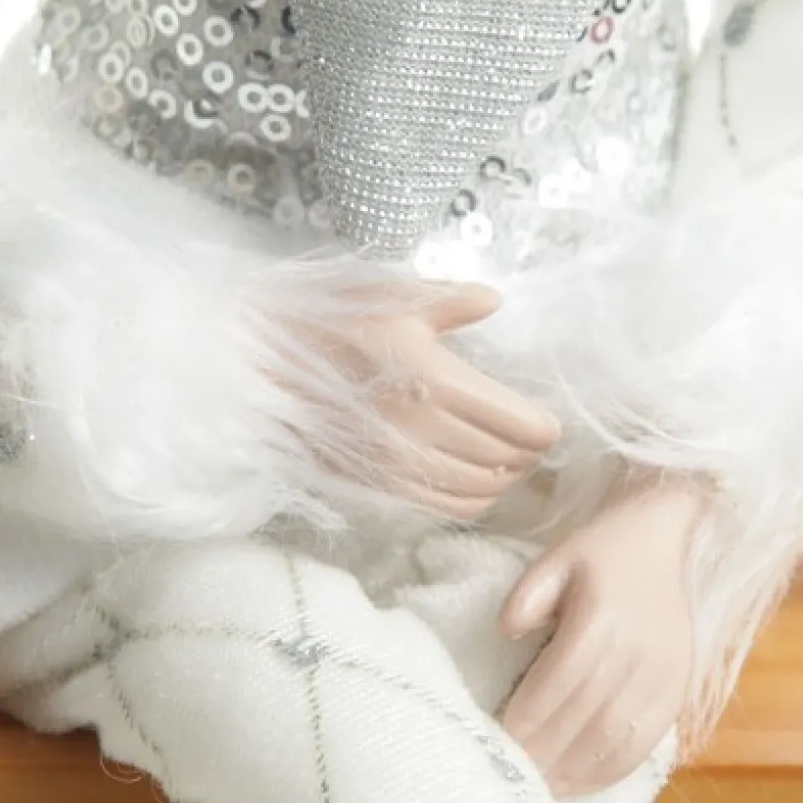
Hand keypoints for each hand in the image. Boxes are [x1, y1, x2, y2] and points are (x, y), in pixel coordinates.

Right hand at [291, 281, 562, 520]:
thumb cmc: (324, 321)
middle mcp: (422, 429)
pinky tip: (472, 478)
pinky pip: (446, 508)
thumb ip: (451, 300)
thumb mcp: (390, 294)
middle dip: (529, 452)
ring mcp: (399, 463)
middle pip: (508, 459)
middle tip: (529, 436)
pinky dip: (472, 500)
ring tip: (506, 458)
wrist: (257, 365)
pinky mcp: (378, 483)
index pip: (522, 425)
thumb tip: (495, 301)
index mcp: (434, 379)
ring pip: (481, 489)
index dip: (545, 427)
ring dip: (504, 478)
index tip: (545, 418)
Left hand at [497, 470, 707, 794]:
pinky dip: (608, 770)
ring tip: (538, 787)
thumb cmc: (600, 552)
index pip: (556, 683)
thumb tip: (506, 631)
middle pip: (583, 718)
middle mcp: (636, 654)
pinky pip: (644, 743)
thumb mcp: (556, 557)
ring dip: (574, 770)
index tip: (494, 743)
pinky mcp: (678, 692)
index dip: (524, 718)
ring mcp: (662, 677)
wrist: (662, 541)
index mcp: (601, 620)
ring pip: (614, 738)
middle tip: (509, 776)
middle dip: (542, 752)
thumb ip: (528, 593)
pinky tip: (578, 782)